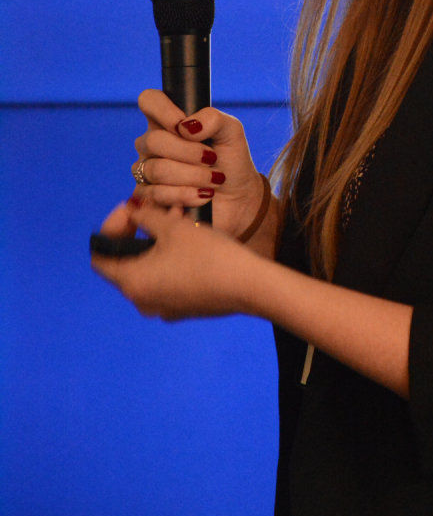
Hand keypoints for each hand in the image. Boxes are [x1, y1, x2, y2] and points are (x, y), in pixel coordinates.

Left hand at [91, 196, 257, 319]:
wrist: (249, 286)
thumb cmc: (207, 255)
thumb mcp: (173, 228)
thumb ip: (145, 216)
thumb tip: (131, 210)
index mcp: (131, 282)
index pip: (100, 256)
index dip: (110, 228)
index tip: (129, 209)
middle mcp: (141, 300)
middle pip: (126, 259)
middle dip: (139, 229)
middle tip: (156, 208)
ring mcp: (162, 307)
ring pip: (149, 267)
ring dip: (157, 240)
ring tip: (178, 215)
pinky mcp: (182, 307)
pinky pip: (165, 278)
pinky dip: (169, 257)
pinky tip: (191, 238)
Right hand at [131, 89, 276, 254]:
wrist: (238, 196)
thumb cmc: (231, 159)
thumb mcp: (231, 131)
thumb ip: (213, 118)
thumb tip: (186, 126)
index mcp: (168, 121)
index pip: (149, 100)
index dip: (163, 111)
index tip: (185, 126)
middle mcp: (153, 144)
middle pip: (152, 140)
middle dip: (189, 152)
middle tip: (211, 158)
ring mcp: (148, 170)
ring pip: (156, 169)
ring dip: (192, 176)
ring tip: (213, 179)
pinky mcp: (150, 198)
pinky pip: (157, 194)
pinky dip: (187, 195)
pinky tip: (203, 195)